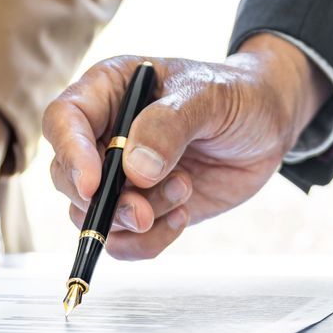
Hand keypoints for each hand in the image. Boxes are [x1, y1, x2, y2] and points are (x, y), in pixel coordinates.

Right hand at [42, 34, 329, 259]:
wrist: (269, 124)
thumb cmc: (237, 95)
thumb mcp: (209, 96)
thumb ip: (170, 125)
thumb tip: (135, 169)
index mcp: (108, 91)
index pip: (63, 120)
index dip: (70, 154)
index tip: (94, 184)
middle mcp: (105, 134)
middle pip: (67, 177)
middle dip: (103, 202)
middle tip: (143, 211)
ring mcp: (121, 176)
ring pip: (93, 215)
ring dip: (135, 219)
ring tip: (185, 190)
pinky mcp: (143, 208)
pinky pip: (123, 242)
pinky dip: (148, 242)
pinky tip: (183, 215)